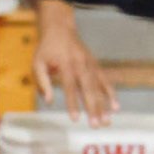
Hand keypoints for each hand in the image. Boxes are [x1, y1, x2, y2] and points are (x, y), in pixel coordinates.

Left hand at [32, 0, 118, 126]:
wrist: (61, 29)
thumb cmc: (46, 49)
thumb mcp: (37, 63)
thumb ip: (42, 81)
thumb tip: (48, 101)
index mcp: (66, 64)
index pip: (70, 87)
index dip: (72, 103)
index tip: (75, 119)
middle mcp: (81, 64)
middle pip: (88, 89)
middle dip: (93, 108)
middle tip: (95, 125)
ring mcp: (91, 64)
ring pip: (99, 86)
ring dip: (104, 104)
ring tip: (107, 120)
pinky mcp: (95, 65)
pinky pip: (105, 80)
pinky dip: (111, 93)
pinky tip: (116, 107)